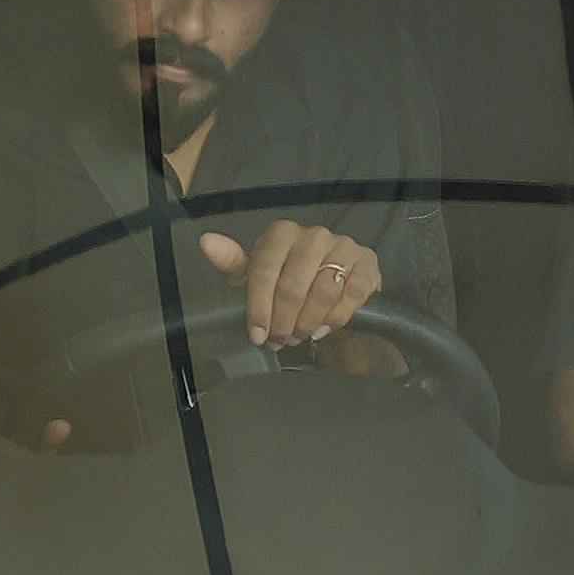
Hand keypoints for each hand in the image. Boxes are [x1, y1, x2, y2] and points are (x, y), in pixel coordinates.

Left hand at [200, 222, 379, 348]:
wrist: (335, 279)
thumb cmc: (286, 278)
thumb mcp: (256, 274)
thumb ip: (233, 261)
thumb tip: (206, 242)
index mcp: (282, 233)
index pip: (264, 268)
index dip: (258, 306)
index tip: (257, 335)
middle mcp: (314, 234)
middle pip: (293, 283)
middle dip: (283, 320)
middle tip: (279, 341)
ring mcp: (344, 247)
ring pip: (323, 290)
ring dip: (308, 322)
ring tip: (299, 336)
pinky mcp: (368, 263)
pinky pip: (351, 294)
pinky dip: (335, 317)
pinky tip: (323, 329)